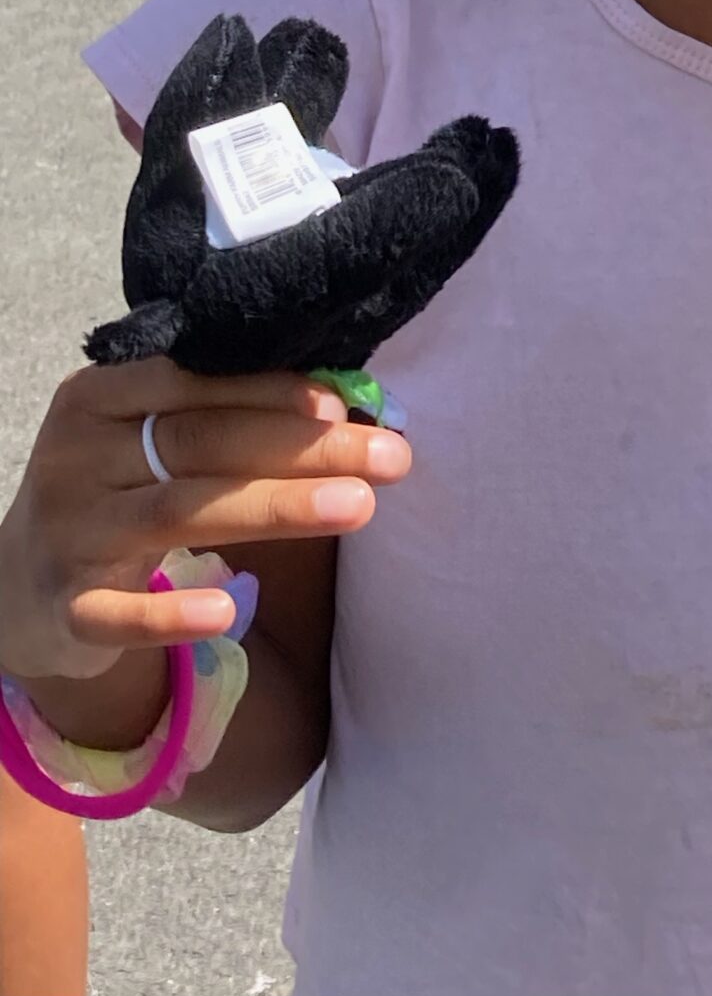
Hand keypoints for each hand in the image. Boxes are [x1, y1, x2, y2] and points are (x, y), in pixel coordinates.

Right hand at [0, 361, 407, 684]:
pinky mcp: (63, 608)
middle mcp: (76, 456)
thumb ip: (223, 416)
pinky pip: (118, 613)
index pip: (193, 381)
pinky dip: (171, 614)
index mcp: (99, 396)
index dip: (271, 390)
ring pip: (178, 513)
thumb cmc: (117, 491)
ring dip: (276, 508)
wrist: (18, 587)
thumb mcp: (148, 441)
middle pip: (201, 443)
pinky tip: (229, 612)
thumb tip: (345, 403)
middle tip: (390, 455)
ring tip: (359, 507)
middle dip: (304, 448)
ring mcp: (67, 533)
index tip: (345, 401)